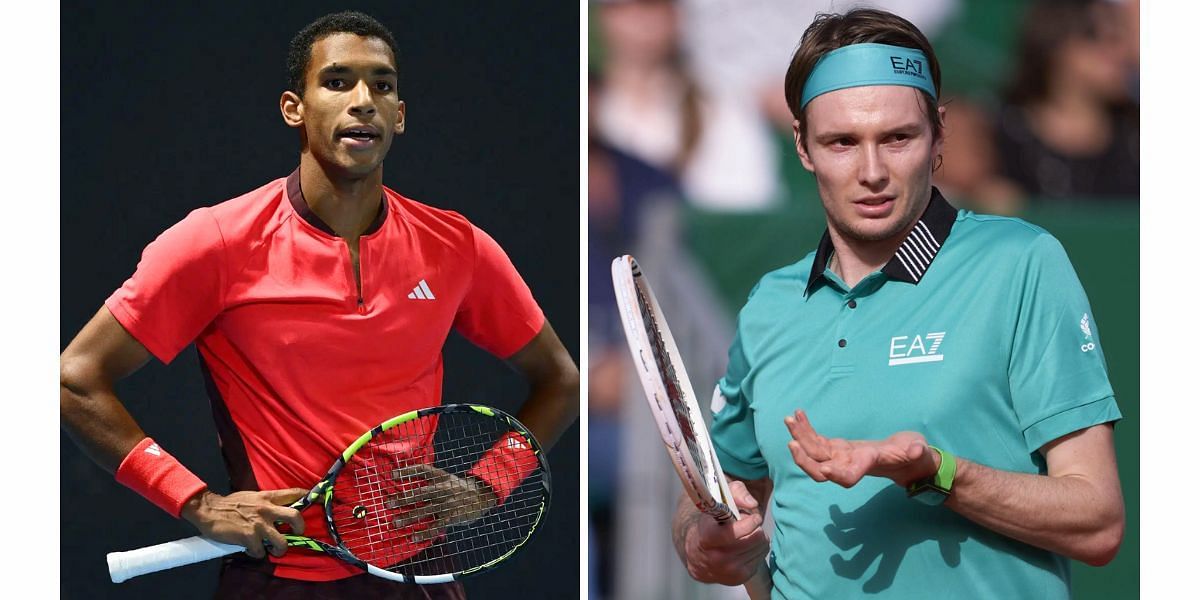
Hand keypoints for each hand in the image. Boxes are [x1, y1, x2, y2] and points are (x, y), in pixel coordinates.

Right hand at [180, 488, 307, 557]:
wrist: (209, 510)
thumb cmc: (230, 504)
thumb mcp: (253, 497)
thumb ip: (267, 502)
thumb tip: (279, 510)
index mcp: (268, 497)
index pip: (294, 493)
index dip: (310, 496)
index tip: (318, 500)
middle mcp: (267, 509)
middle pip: (295, 517)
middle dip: (300, 528)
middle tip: (297, 533)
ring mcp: (259, 524)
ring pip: (282, 542)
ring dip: (280, 549)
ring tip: (274, 550)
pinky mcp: (249, 537)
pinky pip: (261, 551)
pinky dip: (257, 553)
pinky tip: (251, 550)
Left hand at [388, 464, 498, 542]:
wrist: (482, 496)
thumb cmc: (459, 489)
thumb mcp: (447, 480)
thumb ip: (431, 484)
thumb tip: (408, 490)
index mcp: (441, 477)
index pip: (422, 470)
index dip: (407, 472)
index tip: (392, 475)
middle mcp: (443, 488)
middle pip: (420, 493)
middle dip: (403, 499)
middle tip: (388, 504)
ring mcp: (447, 502)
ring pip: (425, 510)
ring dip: (408, 517)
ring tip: (395, 523)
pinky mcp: (452, 516)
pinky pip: (435, 526)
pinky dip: (424, 533)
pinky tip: (413, 537)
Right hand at [681, 480, 769, 585]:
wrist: (697, 556)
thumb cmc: (711, 524)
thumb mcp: (719, 501)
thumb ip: (736, 493)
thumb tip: (753, 503)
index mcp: (707, 537)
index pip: (735, 532)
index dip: (750, 522)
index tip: (753, 516)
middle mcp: (717, 557)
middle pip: (755, 538)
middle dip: (756, 528)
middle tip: (749, 524)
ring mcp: (728, 570)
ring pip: (761, 547)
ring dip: (758, 538)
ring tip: (747, 535)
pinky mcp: (738, 578)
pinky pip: (761, 558)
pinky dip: (758, 550)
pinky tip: (747, 546)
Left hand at [785, 410, 937, 487]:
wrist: (904, 459)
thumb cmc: (913, 454)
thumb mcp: (918, 451)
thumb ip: (916, 451)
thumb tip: (917, 450)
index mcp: (868, 465)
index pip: (848, 477)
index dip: (836, 475)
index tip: (824, 470)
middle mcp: (849, 465)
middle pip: (821, 469)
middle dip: (805, 459)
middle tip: (792, 443)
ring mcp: (840, 457)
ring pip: (814, 453)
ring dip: (800, 437)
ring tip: (789, 419)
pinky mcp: (836, 448)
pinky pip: (816, 441)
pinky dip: (806, 429)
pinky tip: (798, 415)